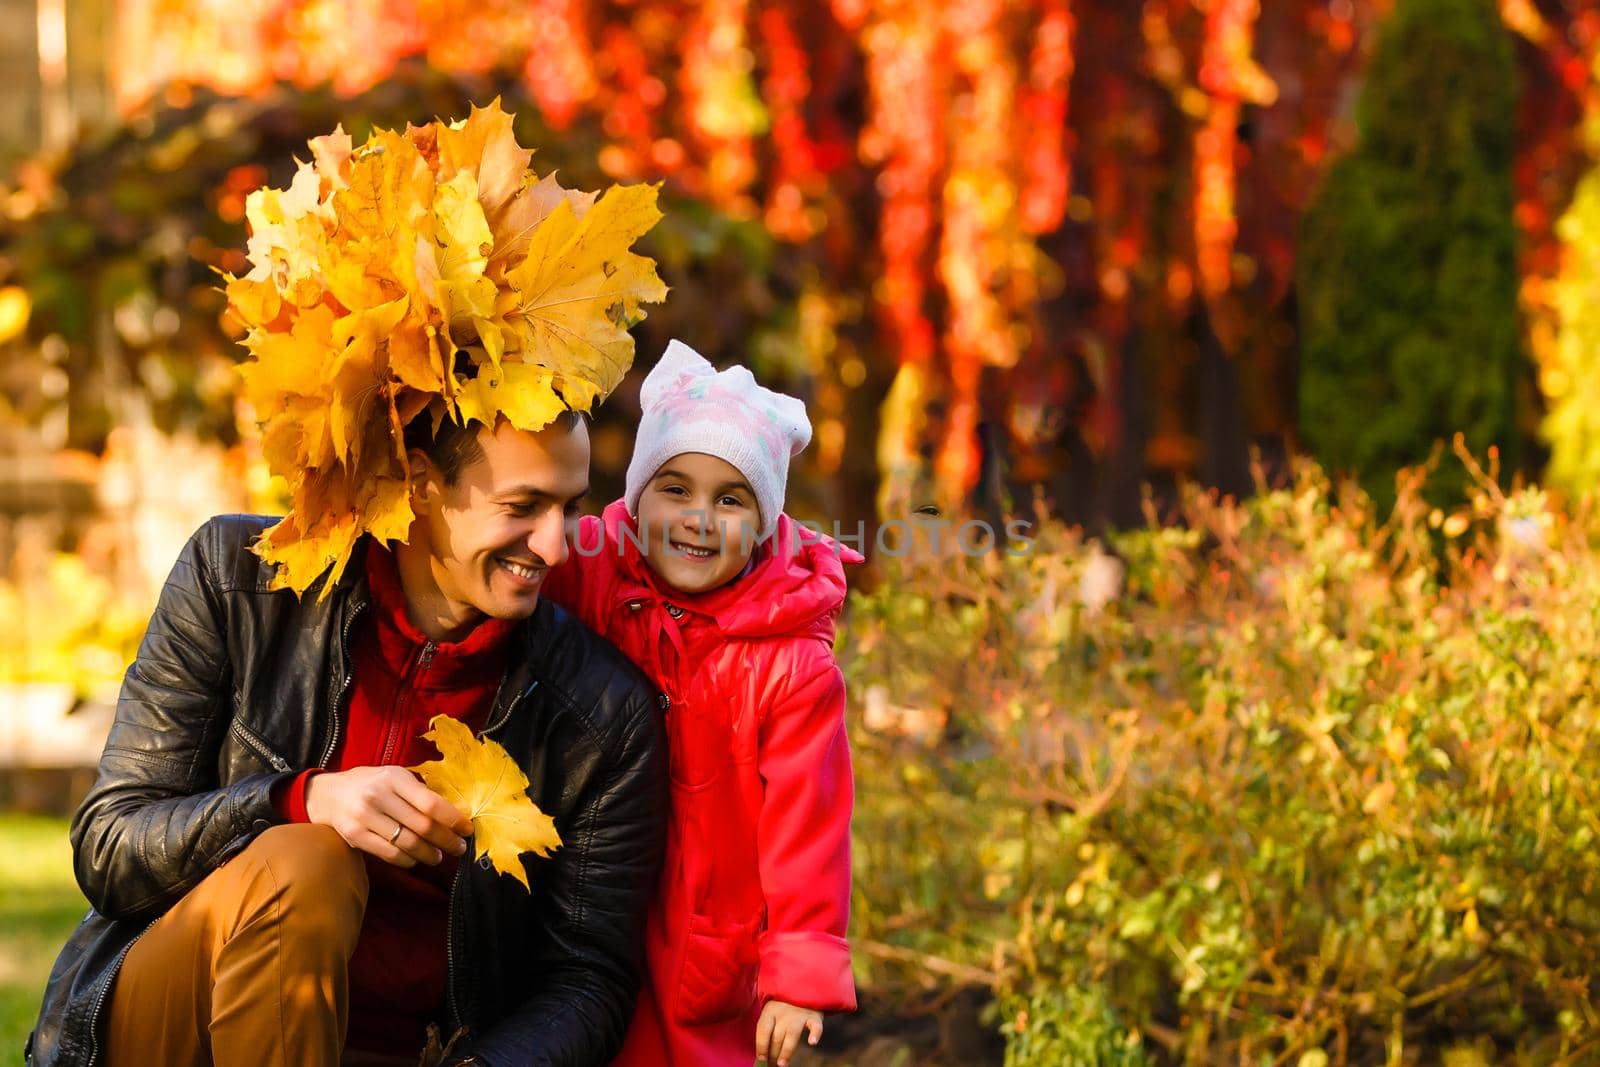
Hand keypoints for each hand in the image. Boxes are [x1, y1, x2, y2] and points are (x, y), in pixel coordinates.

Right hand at [304, 765, 471, 867]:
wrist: (328, 794)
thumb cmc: (372, 785)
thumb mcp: (395, 778)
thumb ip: (420, 793)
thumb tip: (456, 814)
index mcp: (394, 778)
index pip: (431, 803)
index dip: (453, 820)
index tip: (467, 830)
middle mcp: (378, 796)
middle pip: (422, 826)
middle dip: (446, 840)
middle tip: (458, 848)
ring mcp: (364, 817)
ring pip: (407, 843)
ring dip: (429, 854)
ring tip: (439, 856)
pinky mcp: (355, 836)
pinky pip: (390, 854)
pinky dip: (408, 860)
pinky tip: (416, 859)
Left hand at [755, 1000, 822, 1066]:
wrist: (805, 984)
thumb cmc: (785, 1004)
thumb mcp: (773, 1010)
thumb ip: (769, 1027)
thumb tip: (763, 1054)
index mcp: (770, 1010)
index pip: (763, 1030)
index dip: (761, 1045)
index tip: (761, 1058)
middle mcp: (784, 1012)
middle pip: (777, 1036)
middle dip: (773, 1054)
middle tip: (773, 1066)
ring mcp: (800, 1014)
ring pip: (792, 1034)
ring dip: (786, 1051)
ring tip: (782, 1064)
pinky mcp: (815, 1016)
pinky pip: (815, 1026)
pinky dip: (815, 1034)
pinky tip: (812, 1042)